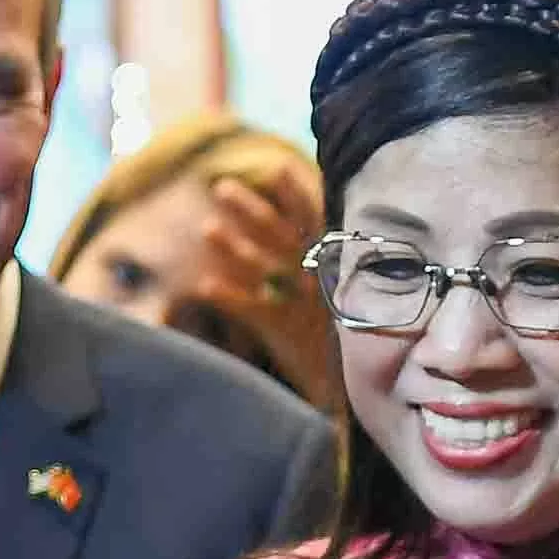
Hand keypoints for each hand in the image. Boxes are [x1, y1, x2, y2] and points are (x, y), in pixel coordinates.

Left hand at [176, 175, 334, 394]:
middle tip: (221, 187)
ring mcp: (304, 306)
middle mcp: (320, 280)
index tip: (276, 168)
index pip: (316, 223)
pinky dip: (231, 297)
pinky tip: (204, 286)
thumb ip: (321, 263)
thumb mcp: (337, 294)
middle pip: (282, 238)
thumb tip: (303, 230)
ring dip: (233, 248)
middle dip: (251, 211)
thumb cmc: (340, 338)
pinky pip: (255, 310)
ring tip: (205, 229)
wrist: (353, 390)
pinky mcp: (288, 334)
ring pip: (265, 270)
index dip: (296, 195)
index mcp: (333, 266)